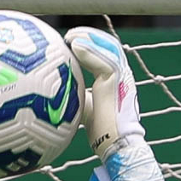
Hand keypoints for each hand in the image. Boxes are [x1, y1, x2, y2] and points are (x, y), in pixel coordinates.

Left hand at [64, 27, 145, 158]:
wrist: (117, 146)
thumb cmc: (102, 133)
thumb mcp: (86, 109)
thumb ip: (78, 96)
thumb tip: (58, 93)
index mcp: (116, 79)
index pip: (106, 51)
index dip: (90, 42)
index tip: (69, 40)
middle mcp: (122, 75)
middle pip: (108, 44)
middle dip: (89, 35)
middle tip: (69, 35)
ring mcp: (121, 78)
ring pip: (108, 47)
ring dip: (88, 38)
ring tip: (69, 37)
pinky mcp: (117, 83)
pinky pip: (104, 61)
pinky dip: (88, 51)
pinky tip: (73, 46)